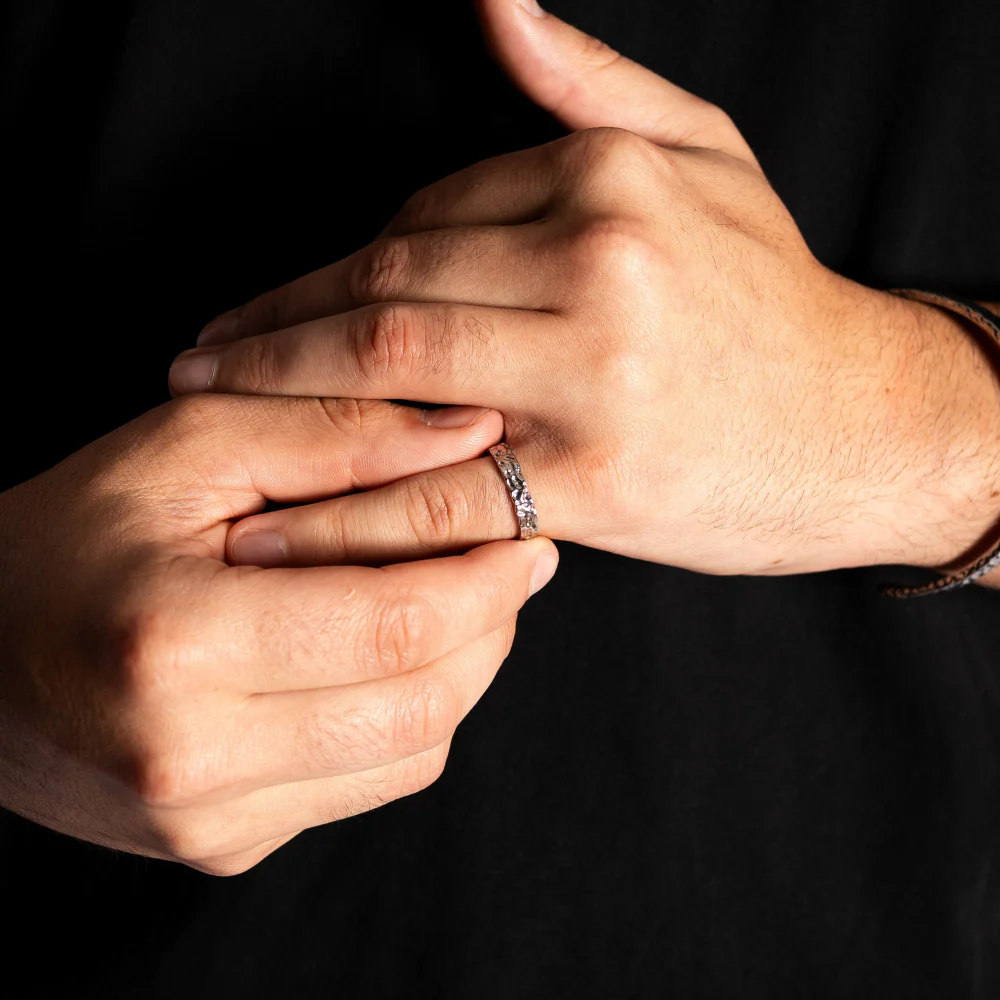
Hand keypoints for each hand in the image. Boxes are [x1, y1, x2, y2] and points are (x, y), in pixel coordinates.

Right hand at [0, 393, 556, 873]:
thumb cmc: (66, 535)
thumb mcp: (187, 451)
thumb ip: (334, 434)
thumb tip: (472, 431)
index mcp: (175, 643)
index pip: (394, 627)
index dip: (485, 579)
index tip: (528, 536)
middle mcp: (191, 757)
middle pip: (422, 705)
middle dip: (492, 627)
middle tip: (508, 562)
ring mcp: (208, 821)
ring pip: (412, 753)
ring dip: (461, 670)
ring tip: (455, 598)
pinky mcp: (223, 845)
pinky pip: (368, 783)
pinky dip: (409, 715)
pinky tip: (391, 655)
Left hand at [170, 0, 999, 579]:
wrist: (865, 424)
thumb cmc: (777, 300)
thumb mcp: (706, 156)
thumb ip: (592, 82)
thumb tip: (493, 3)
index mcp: (606, 182)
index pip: (422, 213)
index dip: (330, 266)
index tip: (269, 307)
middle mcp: (595, 267)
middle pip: (383, 286)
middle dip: (271, 326)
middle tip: (195, 360)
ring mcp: (591, 377)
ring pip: (390, 375)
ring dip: (280, 399)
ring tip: (206, 418)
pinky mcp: (592, 481)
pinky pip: (440, 493)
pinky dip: (350, 509)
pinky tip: (283, 521)